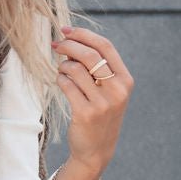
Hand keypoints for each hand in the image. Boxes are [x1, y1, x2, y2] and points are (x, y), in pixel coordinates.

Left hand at [51, 26, 133, 173]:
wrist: (96, 149)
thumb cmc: (99, 115)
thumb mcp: (109, 91)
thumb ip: (98, 68)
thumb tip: (72, 40)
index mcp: (125, 80)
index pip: (105, 46)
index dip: (84, 34)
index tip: (66, 30)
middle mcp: (117, 90)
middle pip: (89, 55)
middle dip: (68, 46)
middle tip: (55, 45)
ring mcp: (102, 103)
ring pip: (75, 69)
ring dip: (63, 65)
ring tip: (61, 70)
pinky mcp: (86, 113)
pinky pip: (67, 86)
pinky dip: (60, 80)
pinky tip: (61, 82)